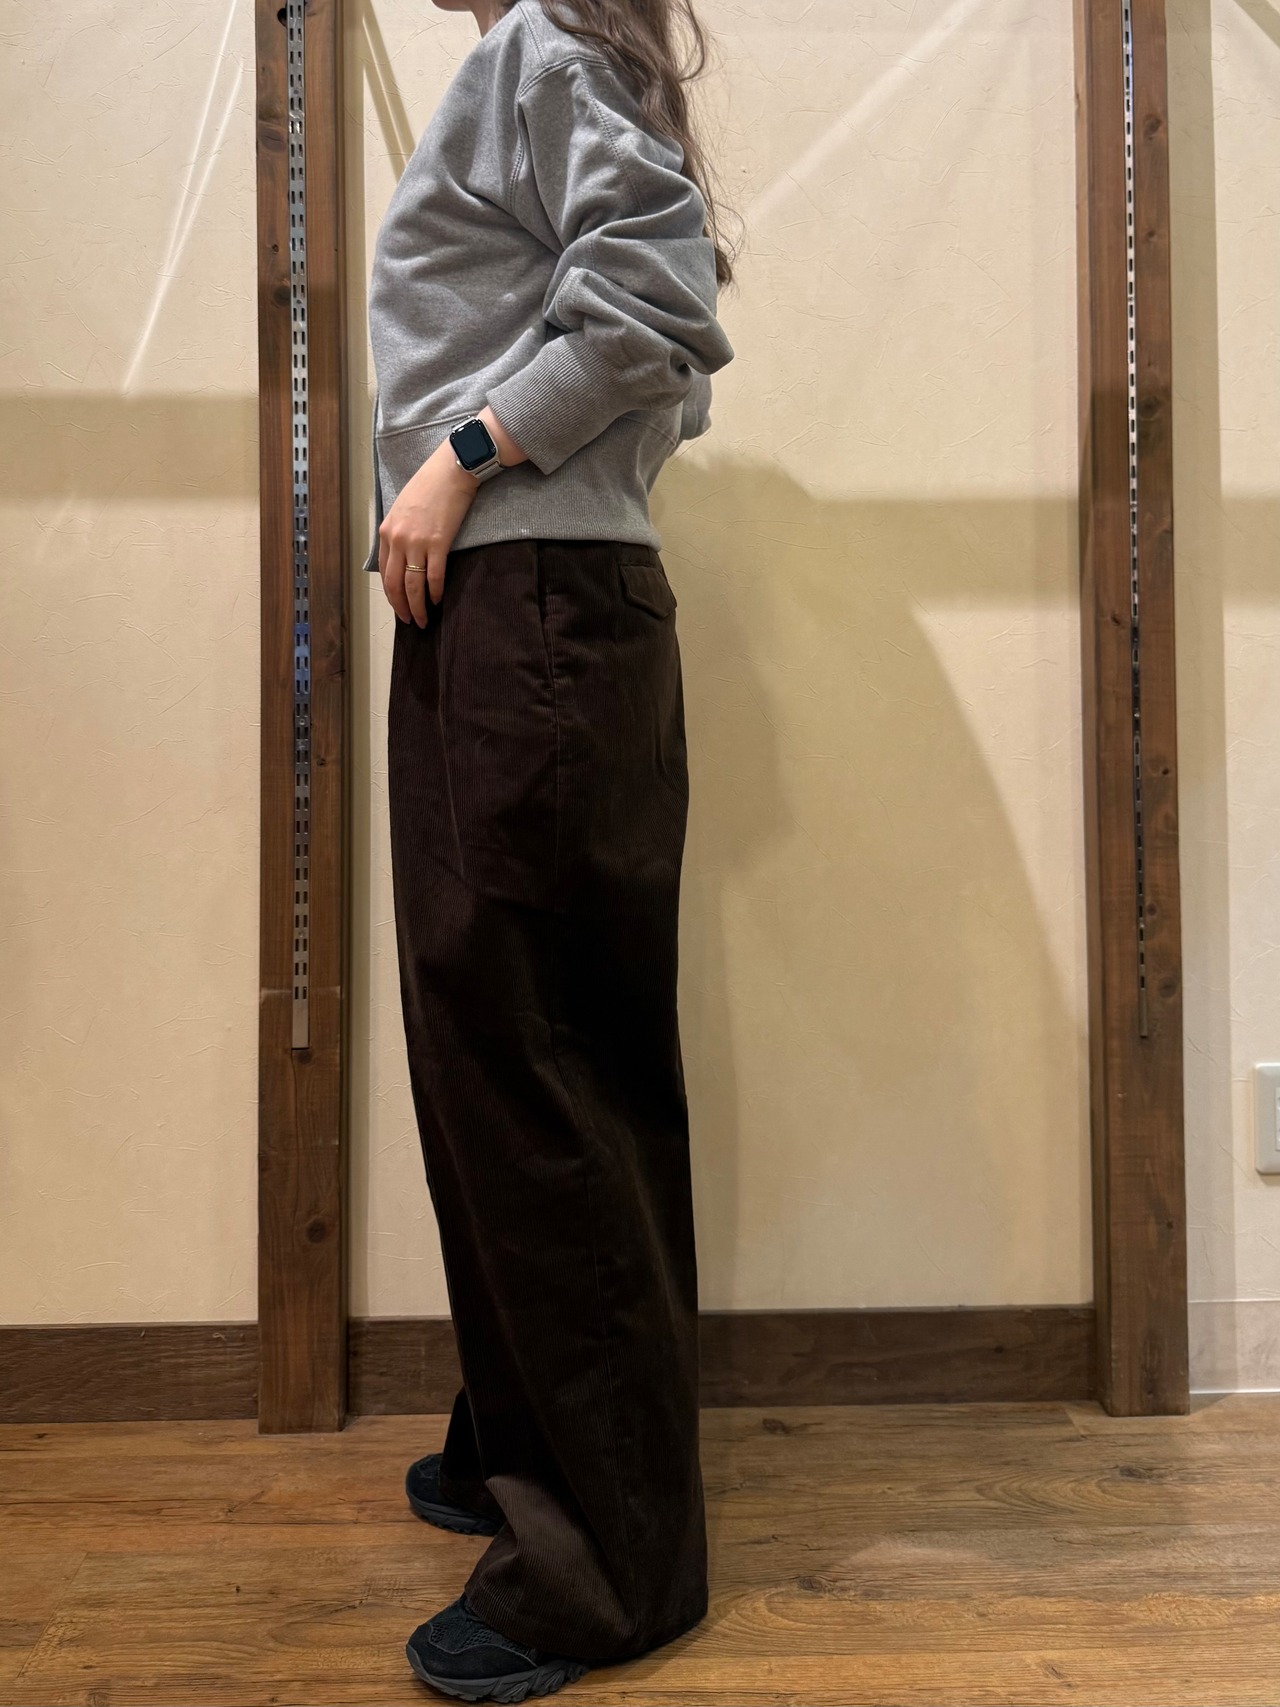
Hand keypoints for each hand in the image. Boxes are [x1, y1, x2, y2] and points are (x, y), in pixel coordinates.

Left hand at [378, 441, 479, 625]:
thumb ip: (399, 532)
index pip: (384, 571)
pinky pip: (434, 576)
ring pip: (413, 586)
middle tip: (410, 621)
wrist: (451, 469)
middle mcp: (397, 539)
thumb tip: (403, 555)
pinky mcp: (438, 543)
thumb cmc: (430, 485)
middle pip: (395, 584)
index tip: (399, 605)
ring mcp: (417, 542)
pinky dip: (435, 592)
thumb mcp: (403, 508)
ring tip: (424, 619)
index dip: (391, 593)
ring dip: (418, 607)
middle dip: (402, 607)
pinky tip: (438, 600)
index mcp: (386, 531)